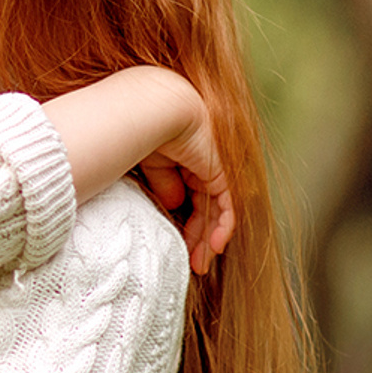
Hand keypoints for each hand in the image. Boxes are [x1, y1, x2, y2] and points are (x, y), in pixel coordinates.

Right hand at [135, 97, 235, 276]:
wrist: (155, 109)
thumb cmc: (143, 131)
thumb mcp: (154, 166)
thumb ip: (165, 184)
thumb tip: (173, 205)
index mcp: (189, 159)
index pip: (193, 198)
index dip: (188, 224)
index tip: (180, 247)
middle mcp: (207, 165)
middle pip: (207, 208)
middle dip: (199, 237)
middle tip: (193, 263)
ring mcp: (217, 169)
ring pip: (219, 212)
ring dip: (209, 239)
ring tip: (200, 263)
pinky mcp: (224, 173)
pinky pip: (229, 207)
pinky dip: (222, 229)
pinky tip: (212, 248)